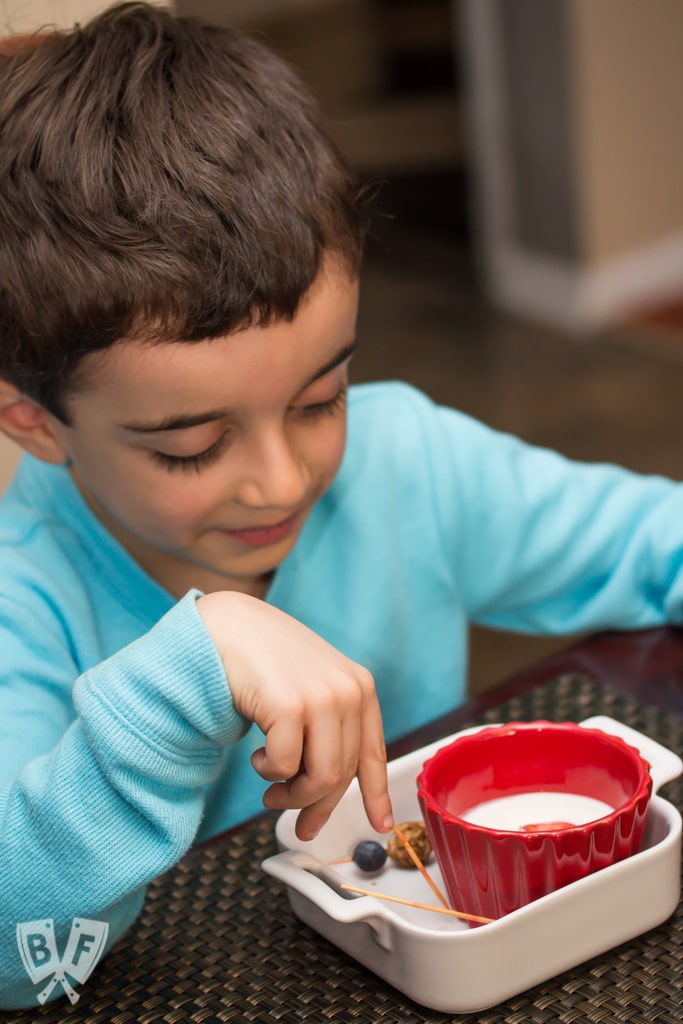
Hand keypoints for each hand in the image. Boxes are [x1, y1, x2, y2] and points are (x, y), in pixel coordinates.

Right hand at [197, 591, 393, 840]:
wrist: (229, 626)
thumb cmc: (265, 659)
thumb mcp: (311, 687)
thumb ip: (328, 727)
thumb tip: (328, 789)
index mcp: (359, 687)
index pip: (373, 753)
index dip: (377, 794)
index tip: (381, 824)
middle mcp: (348, 691)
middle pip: (342, 774)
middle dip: (316, 807)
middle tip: (300, 825)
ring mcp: (321, 697)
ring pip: (320, 778)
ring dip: (291, 796)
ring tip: (271, 790)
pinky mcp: (290, 705)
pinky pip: (283, 766)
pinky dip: (267, 772)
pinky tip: (256, 754)